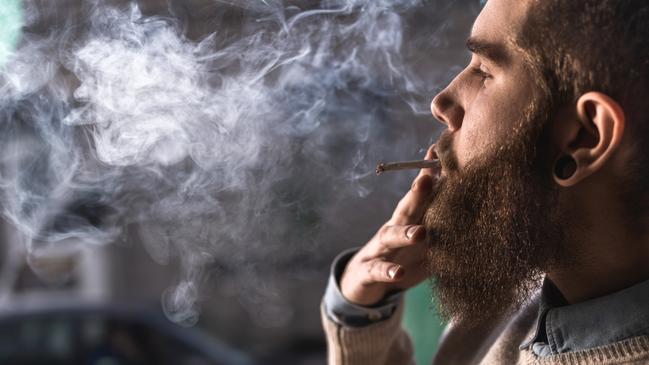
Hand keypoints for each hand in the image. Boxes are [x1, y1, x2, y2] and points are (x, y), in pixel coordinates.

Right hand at [340, 147, 437, 305]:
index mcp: (409, 220)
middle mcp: (393, 229)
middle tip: (428, 180)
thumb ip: (445, 227)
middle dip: (416, 194)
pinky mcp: (369, 271)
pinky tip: (398, 274)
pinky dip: (387, 271)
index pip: (421, 196)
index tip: (438, 154)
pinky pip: (377, 270)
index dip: (429, 176)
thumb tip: (479, 211)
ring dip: (404, 233)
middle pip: (406, 208)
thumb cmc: (402, 257)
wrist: (365, 282)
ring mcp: (380, 249)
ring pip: (390, 236)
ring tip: (420, 234)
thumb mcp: (425, 242)